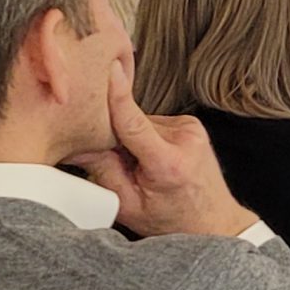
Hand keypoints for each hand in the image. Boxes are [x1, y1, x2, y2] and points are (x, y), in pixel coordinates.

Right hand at [67, 64, 257, 236]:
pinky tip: (151, 158)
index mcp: (168, 163)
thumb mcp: (127, 205)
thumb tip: (76, 143)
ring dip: (131, 139)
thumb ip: (102, 172)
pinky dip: (144, 137)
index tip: (109, 69)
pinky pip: (152, 123)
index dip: (118, 96)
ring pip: (140, 121)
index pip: (134, 123)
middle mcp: (184, 139)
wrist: (213, 221)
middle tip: (119, 165)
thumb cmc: (169, 220)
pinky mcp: (190, 124)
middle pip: (130, 122)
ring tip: (140, 167)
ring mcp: (190, 129)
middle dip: (114, 139)